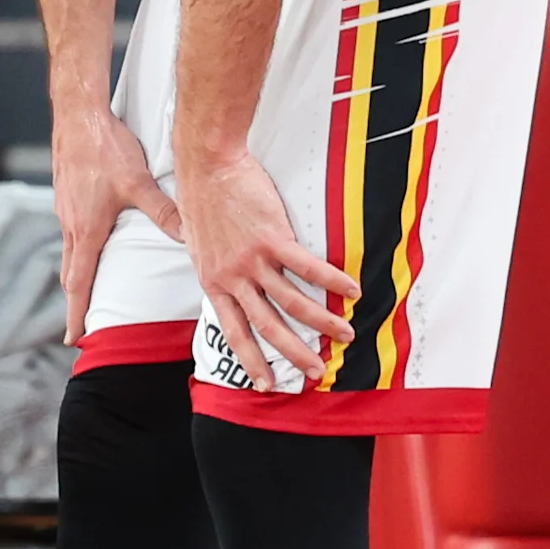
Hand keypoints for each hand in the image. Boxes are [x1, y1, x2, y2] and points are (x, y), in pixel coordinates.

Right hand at [50, 103, 180, 343]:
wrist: (76, 115)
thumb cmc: (104, 148)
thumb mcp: (138, 183)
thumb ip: (163, 212)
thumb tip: (188, 238)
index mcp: (87, 229)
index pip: (79, 283)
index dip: (76, 313)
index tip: (72, 339)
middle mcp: (72, 224)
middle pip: (71, 273)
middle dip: (75, 301)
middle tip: (77, 325)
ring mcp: (66, 209)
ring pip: (71, 251)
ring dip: (77, 273)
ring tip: (85, 290)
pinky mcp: (66, 194)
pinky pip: (71, 230)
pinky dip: (78, 246)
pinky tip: (90, 239)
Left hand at [177, 145, 357, 391]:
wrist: (206, 164)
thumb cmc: (201, 197)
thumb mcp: (197, 242)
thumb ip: (213, 265)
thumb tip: (220, 275)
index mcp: (214, 282)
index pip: (234, 332)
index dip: (251, 360)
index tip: (266, 384)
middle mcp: (233, 277)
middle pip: (268, 327)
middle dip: (295, 353)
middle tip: (316, 371)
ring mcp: (253, 259)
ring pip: (292, 302)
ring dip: (322, 321)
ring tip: (345, 334)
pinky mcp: (272, 237)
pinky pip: (308, 266)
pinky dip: (332, 280)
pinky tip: (352, 290)